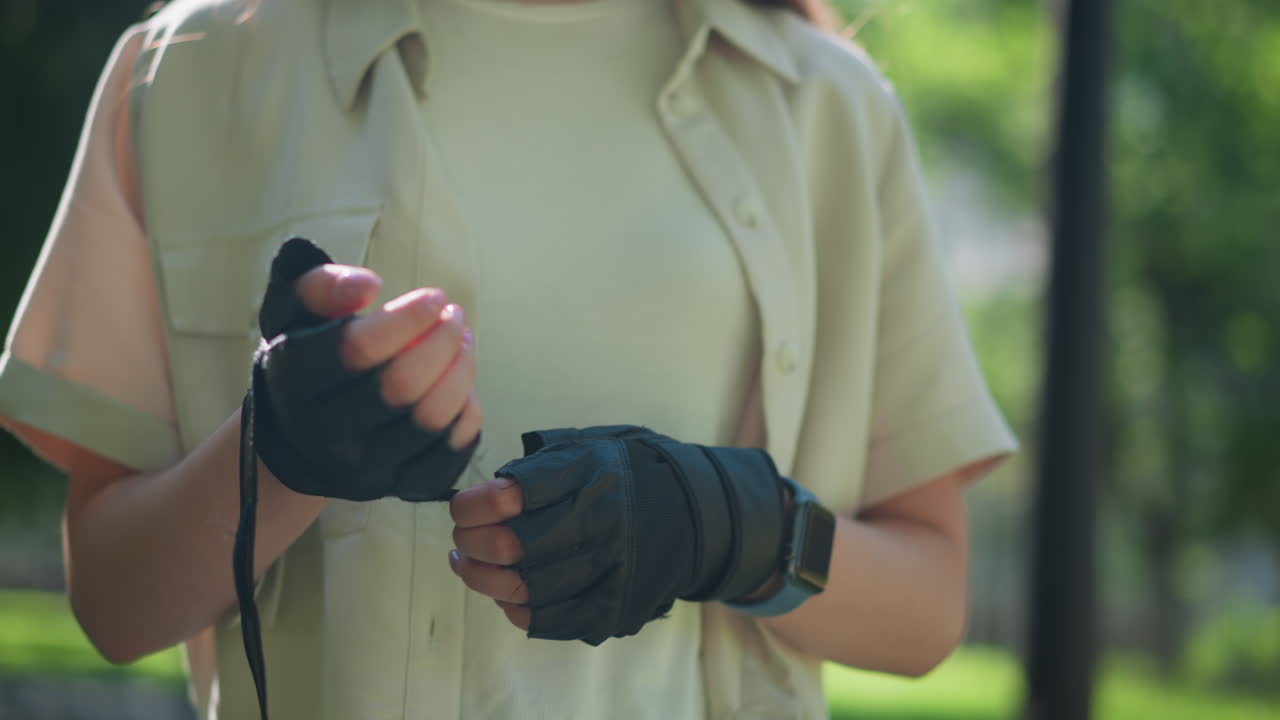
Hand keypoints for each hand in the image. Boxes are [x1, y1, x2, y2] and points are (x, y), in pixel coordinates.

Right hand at [251, 238, 480, 501]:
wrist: (299, 436)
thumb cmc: (308, 356)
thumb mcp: (294, 311)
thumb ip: (322, 285)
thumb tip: (368, 284)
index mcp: (295, 383)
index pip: (358, 350)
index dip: (407, 318)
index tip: (434, 297)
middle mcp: (325, 434)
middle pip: (401, 388)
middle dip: (442, 343)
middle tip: (455, 316)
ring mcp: (365, 468)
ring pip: (430, 421)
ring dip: (461, 373)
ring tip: (464, 341)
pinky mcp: (400, 488)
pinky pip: (450, 452)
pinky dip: (468, 414)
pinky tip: (464, 384)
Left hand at [447, 426, 790, 643]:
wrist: (699, 515)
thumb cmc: (633, 475)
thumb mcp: (593, 447)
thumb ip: (541, 466)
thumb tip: (483, 494)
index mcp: (593, 475)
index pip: (509, 496)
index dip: (471, 504)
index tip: (462, 505)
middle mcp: (602, 524)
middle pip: (507, 546)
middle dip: (468, 542)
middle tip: (461, 537)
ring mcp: (608, 571)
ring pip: (518, 588)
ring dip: (479, 578)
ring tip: (466, 564)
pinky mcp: (611, 608)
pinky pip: (543, 618)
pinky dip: (511, 606)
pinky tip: (503, 589)